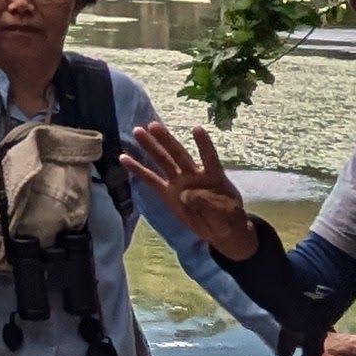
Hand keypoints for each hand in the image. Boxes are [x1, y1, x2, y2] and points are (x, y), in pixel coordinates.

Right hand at [125, 117, 260, 259]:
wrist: (222, 230)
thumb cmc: (230, 218)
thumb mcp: (227, 212)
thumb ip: (208, 202)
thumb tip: (185, 194)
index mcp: (214, 176)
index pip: (209, 157)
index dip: (204, 144)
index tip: (196, 129)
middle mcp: (194, 175)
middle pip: (178, 154)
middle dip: (165, 140)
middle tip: (152, 124)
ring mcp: (180, 183)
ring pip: (164, 162)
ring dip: (151, 147)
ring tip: (138, 131)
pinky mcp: (168, 194)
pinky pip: (152, 181)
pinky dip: (139, 169)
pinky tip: (125, 158)